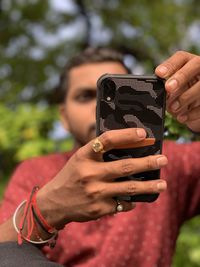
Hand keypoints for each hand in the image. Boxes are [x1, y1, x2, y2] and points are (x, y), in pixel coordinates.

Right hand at [37, 128, 167, 229]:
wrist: (54, 202)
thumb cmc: (71, 176)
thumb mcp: (80, 159)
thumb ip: (99, 153)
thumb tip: (129, 147)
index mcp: (84, 156)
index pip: (107, 140)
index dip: (127, 135)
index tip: (143, 134)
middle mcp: (89, 173)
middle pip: (125, 166)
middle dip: (147, 162)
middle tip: (163, 159)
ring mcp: (95, 192)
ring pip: (129, 188)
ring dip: (149, 185)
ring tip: (163, 184)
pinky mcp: (99, 208)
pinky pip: (122, 203)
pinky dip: (131, 201)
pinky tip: (136, 199)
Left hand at [155, 51, 199, 132]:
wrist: (194, 106)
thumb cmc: (180, 93)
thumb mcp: (172, 88)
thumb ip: (166, 86)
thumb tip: (158, 92)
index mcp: (188, 62)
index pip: (180, 57)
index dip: (170, 65)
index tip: (158, 73)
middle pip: (195, 65)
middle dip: (181, 77)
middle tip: (168, 88)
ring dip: (185, 97)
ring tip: (173, 108)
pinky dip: (192, 113)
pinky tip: (182, 117)